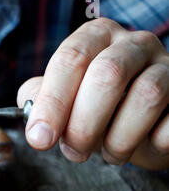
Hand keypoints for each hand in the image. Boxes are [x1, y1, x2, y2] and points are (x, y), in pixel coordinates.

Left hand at [17, 18, 168, 169]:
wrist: (143, 121)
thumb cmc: (97, 107)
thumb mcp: (64, 97)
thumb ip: (41, 100)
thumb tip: (34, 122)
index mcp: (96, 37)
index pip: (70, 59)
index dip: (52, 103)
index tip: (40, 138)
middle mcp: (133, 44)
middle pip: (107, 74)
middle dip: (83, 124)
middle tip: (74, 152)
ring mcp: (167, 66)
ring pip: (146, 96)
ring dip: (119, 138)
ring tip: (109, 153)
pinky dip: (152, 143)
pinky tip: (141, 145)